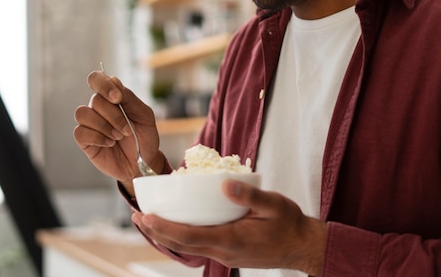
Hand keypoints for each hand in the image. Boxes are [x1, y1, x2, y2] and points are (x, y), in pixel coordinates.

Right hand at [73, 70, 162, 191]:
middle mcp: (98, 108)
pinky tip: (109, 144)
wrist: (143, 163)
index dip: (104, 85)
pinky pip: (80, 132)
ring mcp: (90, 124)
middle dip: (114, 116)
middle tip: (127, 130)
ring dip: (104, 126)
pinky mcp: (85, 140)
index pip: (97, 79)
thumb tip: (114, 82)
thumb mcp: (144, 116)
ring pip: (83, 114)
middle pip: (95, 100)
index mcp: (112, 97)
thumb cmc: (144, 138)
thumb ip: (129, 98)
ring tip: (117, 137)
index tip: (117, 98)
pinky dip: (97, 138)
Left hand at [131, 180, 326, 274]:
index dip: (164, 228)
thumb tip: (225, 184)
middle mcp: (224, 252)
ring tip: (150, 221)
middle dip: (156, 232)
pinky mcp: (230, 254)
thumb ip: (249, 195)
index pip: (189, 236)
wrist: (304, 247)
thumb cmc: (290, 224)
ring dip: (167, 236)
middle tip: (136, 217)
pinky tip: (179, 227)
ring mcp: (226, 256)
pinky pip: (199, 247)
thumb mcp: (273, 204)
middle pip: (182, 246)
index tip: (145, 218)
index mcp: (231, 240)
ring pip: (188, 249)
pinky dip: (183, 238)